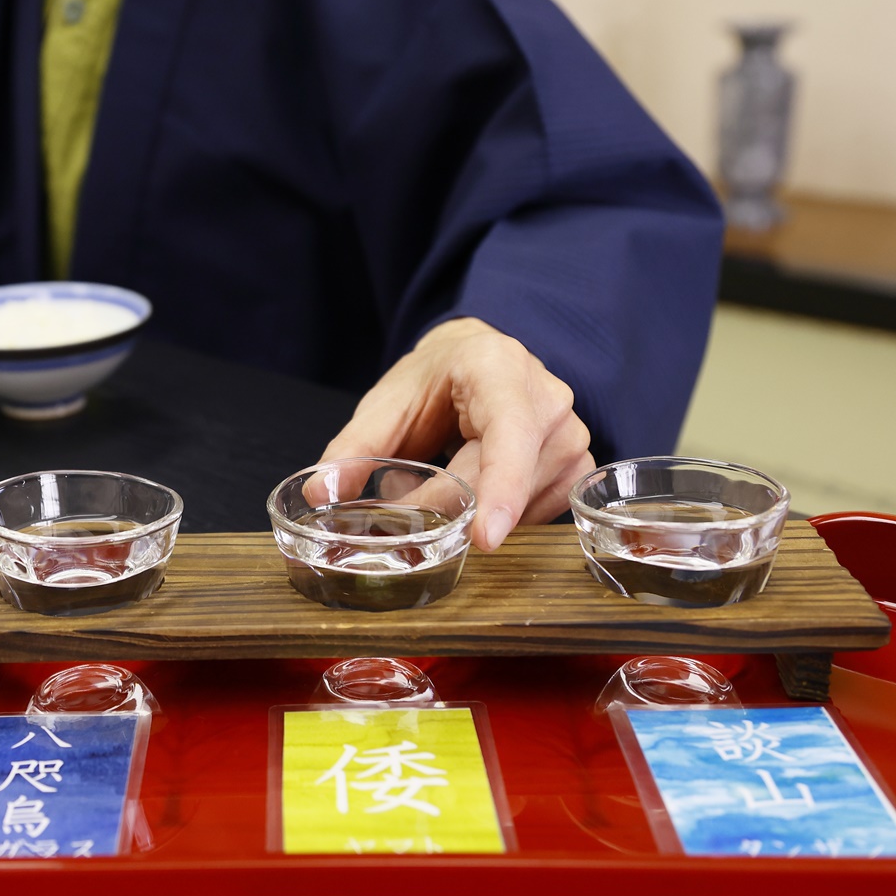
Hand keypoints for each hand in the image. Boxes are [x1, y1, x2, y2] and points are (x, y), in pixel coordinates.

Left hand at [321, 317, 593, 549]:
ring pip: (524, 504)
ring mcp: (571, 432)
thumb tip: (320, 492)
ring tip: (443, 478)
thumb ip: (353, 447)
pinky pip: (542, 512)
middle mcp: (547, 398)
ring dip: (475, 512)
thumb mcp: (387, 402)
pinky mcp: (575, 463)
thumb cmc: (433, 380)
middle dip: (452, 510)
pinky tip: (479, 494)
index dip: (499, 487)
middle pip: (505, 477)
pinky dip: (503, 515)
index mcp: (499, 370)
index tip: (484, 537)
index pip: (509, 434)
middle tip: (403, 518)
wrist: (474, 358)